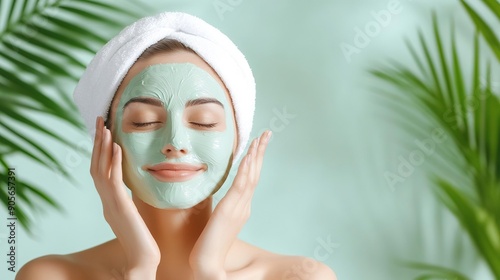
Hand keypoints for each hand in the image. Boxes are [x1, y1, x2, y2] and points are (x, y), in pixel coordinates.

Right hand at [90, 116, 159, 278]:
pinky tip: (116, 147)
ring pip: (100, 170)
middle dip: (97, 142)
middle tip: (100, 120)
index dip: (100, 151)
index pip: (100, 171)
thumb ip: (130, 200)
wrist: (143, 259)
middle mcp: (106, 201)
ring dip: (102, 147)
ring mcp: (110, 204)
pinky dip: (114, 163)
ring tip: (105, 127)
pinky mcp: (120, 208)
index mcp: (109, 202)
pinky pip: (113, 181)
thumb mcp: (134, 214)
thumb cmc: (142, 239)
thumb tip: (134, 187)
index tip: (104, 131)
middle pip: (96, 166)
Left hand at [189, 130, 271, 279]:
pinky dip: (246, 169)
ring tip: (260, 138)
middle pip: (255, 174)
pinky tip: (248, 156)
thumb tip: (224, 200)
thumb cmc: (210, 245)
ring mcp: (239, 208)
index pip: (251, 179)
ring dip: (256, 156)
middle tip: (266, 134)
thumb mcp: (219, 222)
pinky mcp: (229, 210)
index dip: (256, 160)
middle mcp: (244, 206)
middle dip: (260, 152)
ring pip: (251, 176)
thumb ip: (225, 209)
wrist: (208, 262)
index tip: (258, 144)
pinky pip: (240, 185)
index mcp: (242, 208)